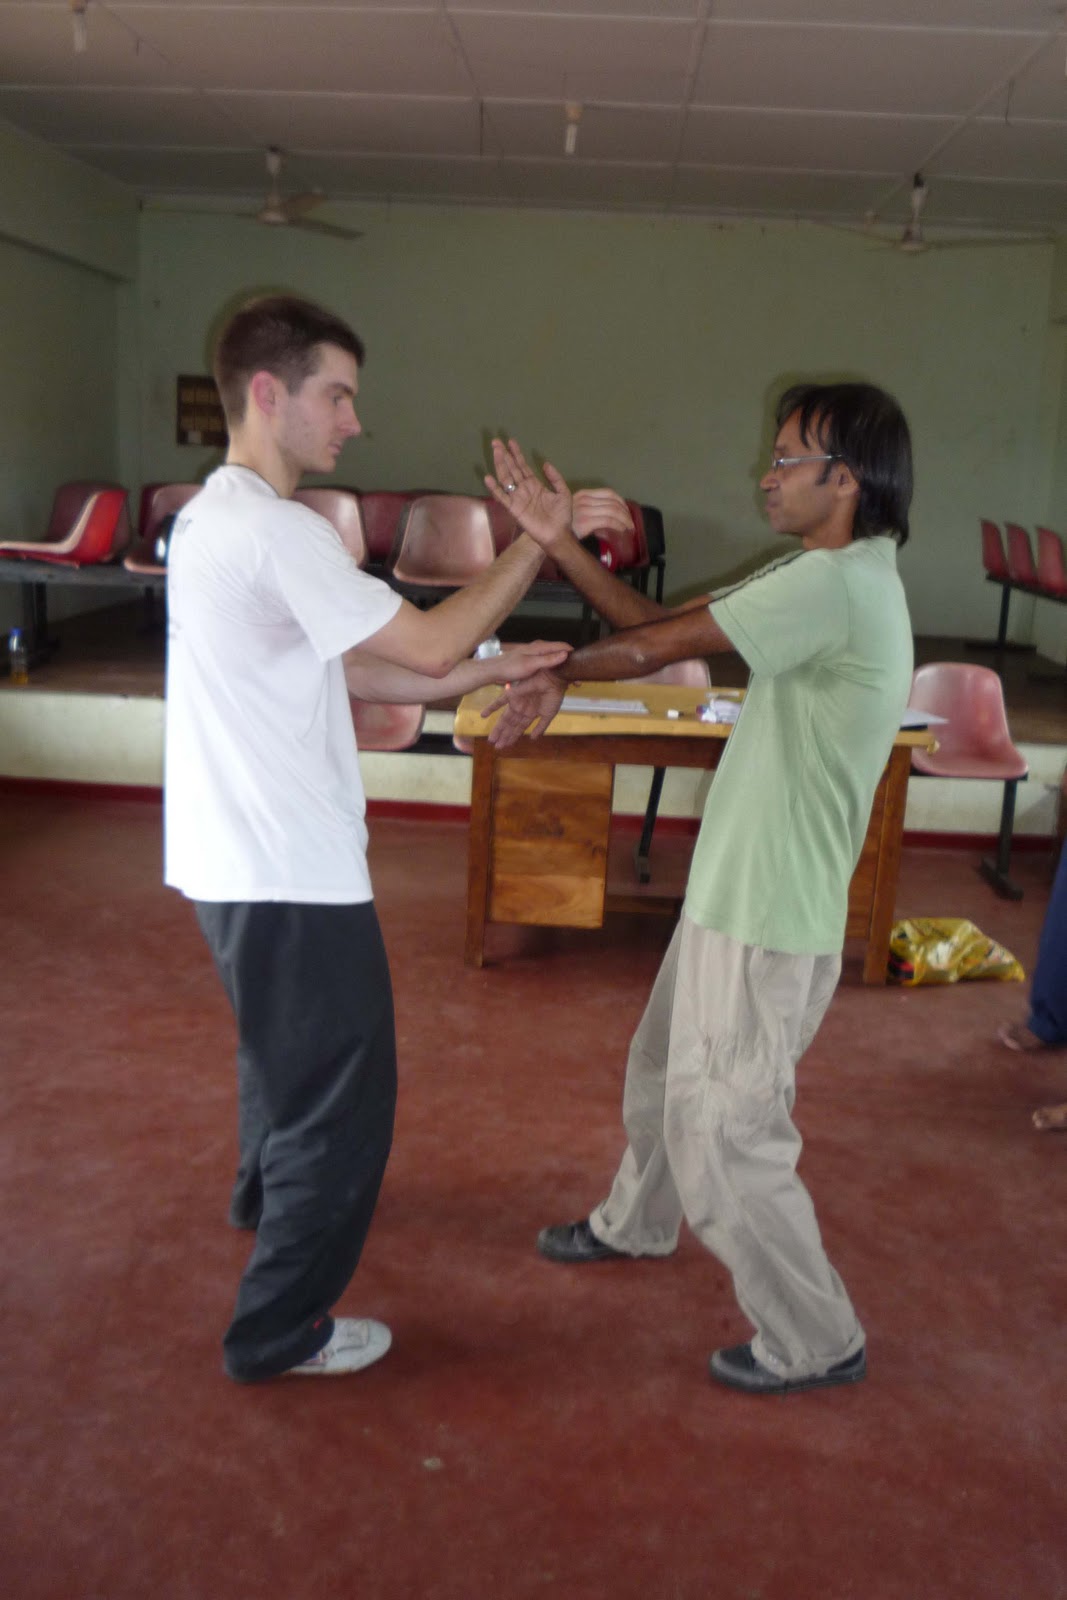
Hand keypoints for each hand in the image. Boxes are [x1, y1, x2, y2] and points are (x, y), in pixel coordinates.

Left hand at [481, 669, 567, 747]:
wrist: (553, 680)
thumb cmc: (553, 696)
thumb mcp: (548, 714)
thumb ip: (541, 727)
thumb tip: (533, 739)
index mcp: (530, 714)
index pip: (519, 728)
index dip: (513, 737)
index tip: (506, 746)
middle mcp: (521, 710)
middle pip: (510, 726)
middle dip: (504, 736)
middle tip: (497, 747)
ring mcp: (516, 703)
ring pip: (505, 719)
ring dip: (498, 729)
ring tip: (492, 740)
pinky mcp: (512, 695)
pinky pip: (499, 702)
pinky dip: (491, 708)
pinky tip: (483, 715)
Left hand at [484, 640, 571, 685]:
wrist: (494, 671)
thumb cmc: (510, 668)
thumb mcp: (530, 665)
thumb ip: (548, 659)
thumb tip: (565, 654)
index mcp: (540, 647)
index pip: (563, 646)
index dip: (573, 654)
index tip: (581, 666)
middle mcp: (540, 648)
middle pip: (560, 652)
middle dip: (569, 662)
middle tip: (577, 676)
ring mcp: (536, 655)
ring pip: (554, 659)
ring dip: (562, 667)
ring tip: (569, 679)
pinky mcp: (533, 661)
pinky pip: (548, 664)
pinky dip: (554, 670)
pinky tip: (556, 679)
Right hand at [485, 438, 571, 552]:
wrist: (558, 534)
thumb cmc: (562, 516)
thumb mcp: (563, 492)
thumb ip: (555, 478)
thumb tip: (545, 463)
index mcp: (534, 484)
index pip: (523, 466)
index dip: (517, 454)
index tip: (511, 441)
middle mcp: (524, 489)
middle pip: (511, 469)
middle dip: (504, 455)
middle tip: (496, 441)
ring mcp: (518, 498)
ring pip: (506, 478)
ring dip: (500, 465)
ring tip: (495, 451)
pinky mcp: (514, 509)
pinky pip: (502, 497)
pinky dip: (494, 488)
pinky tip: (488, 478)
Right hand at [571, 488, 633, 539]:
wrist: (553, 537)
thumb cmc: (565, 526)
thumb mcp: (577, 512)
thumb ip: (591, 510)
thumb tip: (609, 518)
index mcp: (583, 494)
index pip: (608, 492)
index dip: (621, 501)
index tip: (626, 511)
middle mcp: (584, 499)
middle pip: (613, 502)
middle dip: (626, 512)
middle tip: (630, 522)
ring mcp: (584, 510)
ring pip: (613, 511)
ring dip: (625, 520)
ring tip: (629, 528)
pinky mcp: (586, 521)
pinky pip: (609, 520)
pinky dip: (619, 525)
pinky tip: (622, 530)